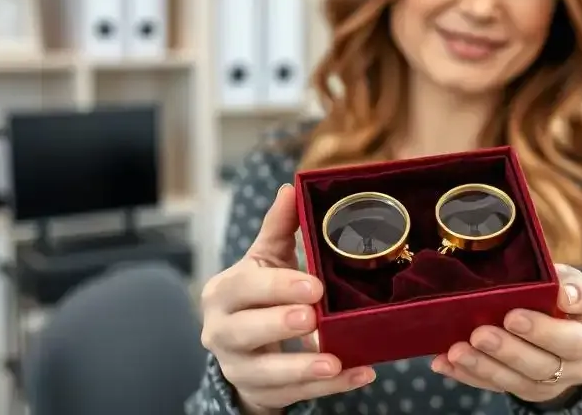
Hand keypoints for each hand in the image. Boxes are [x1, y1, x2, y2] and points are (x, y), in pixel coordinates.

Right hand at [200, 184, 375, 412]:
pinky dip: (330, 388)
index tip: (314, 286)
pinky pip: (297, 394)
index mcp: (223, 293)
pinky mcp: (262, 394)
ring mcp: (239, 368)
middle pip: (246, 330)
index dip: (277, 287)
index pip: (245, 288)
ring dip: (304, 368)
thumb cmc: (259, 295)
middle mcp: (222, 333)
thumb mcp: (266, 260)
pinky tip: (360, 374)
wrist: (244, 349)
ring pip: (268, 373)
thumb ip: (280, 228)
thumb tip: (292, 187)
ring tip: (335, 360)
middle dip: (280, 324)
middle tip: (314, 317)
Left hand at [430, 264, 581, 403]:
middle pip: (542, 365)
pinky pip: (493, 386)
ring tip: (457, 350)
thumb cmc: (565, 297)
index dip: (544, 330)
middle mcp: (575, 366)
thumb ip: (569, 282)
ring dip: (483, 366)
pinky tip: (445, 362)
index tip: (513, 315)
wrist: (564, 329)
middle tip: (480, 333)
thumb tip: (560, 289)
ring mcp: (549, 383)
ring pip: (516, 381)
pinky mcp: (524, 390)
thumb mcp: (574, 283)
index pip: (573, 339)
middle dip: (508, 349)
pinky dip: (467, 375)